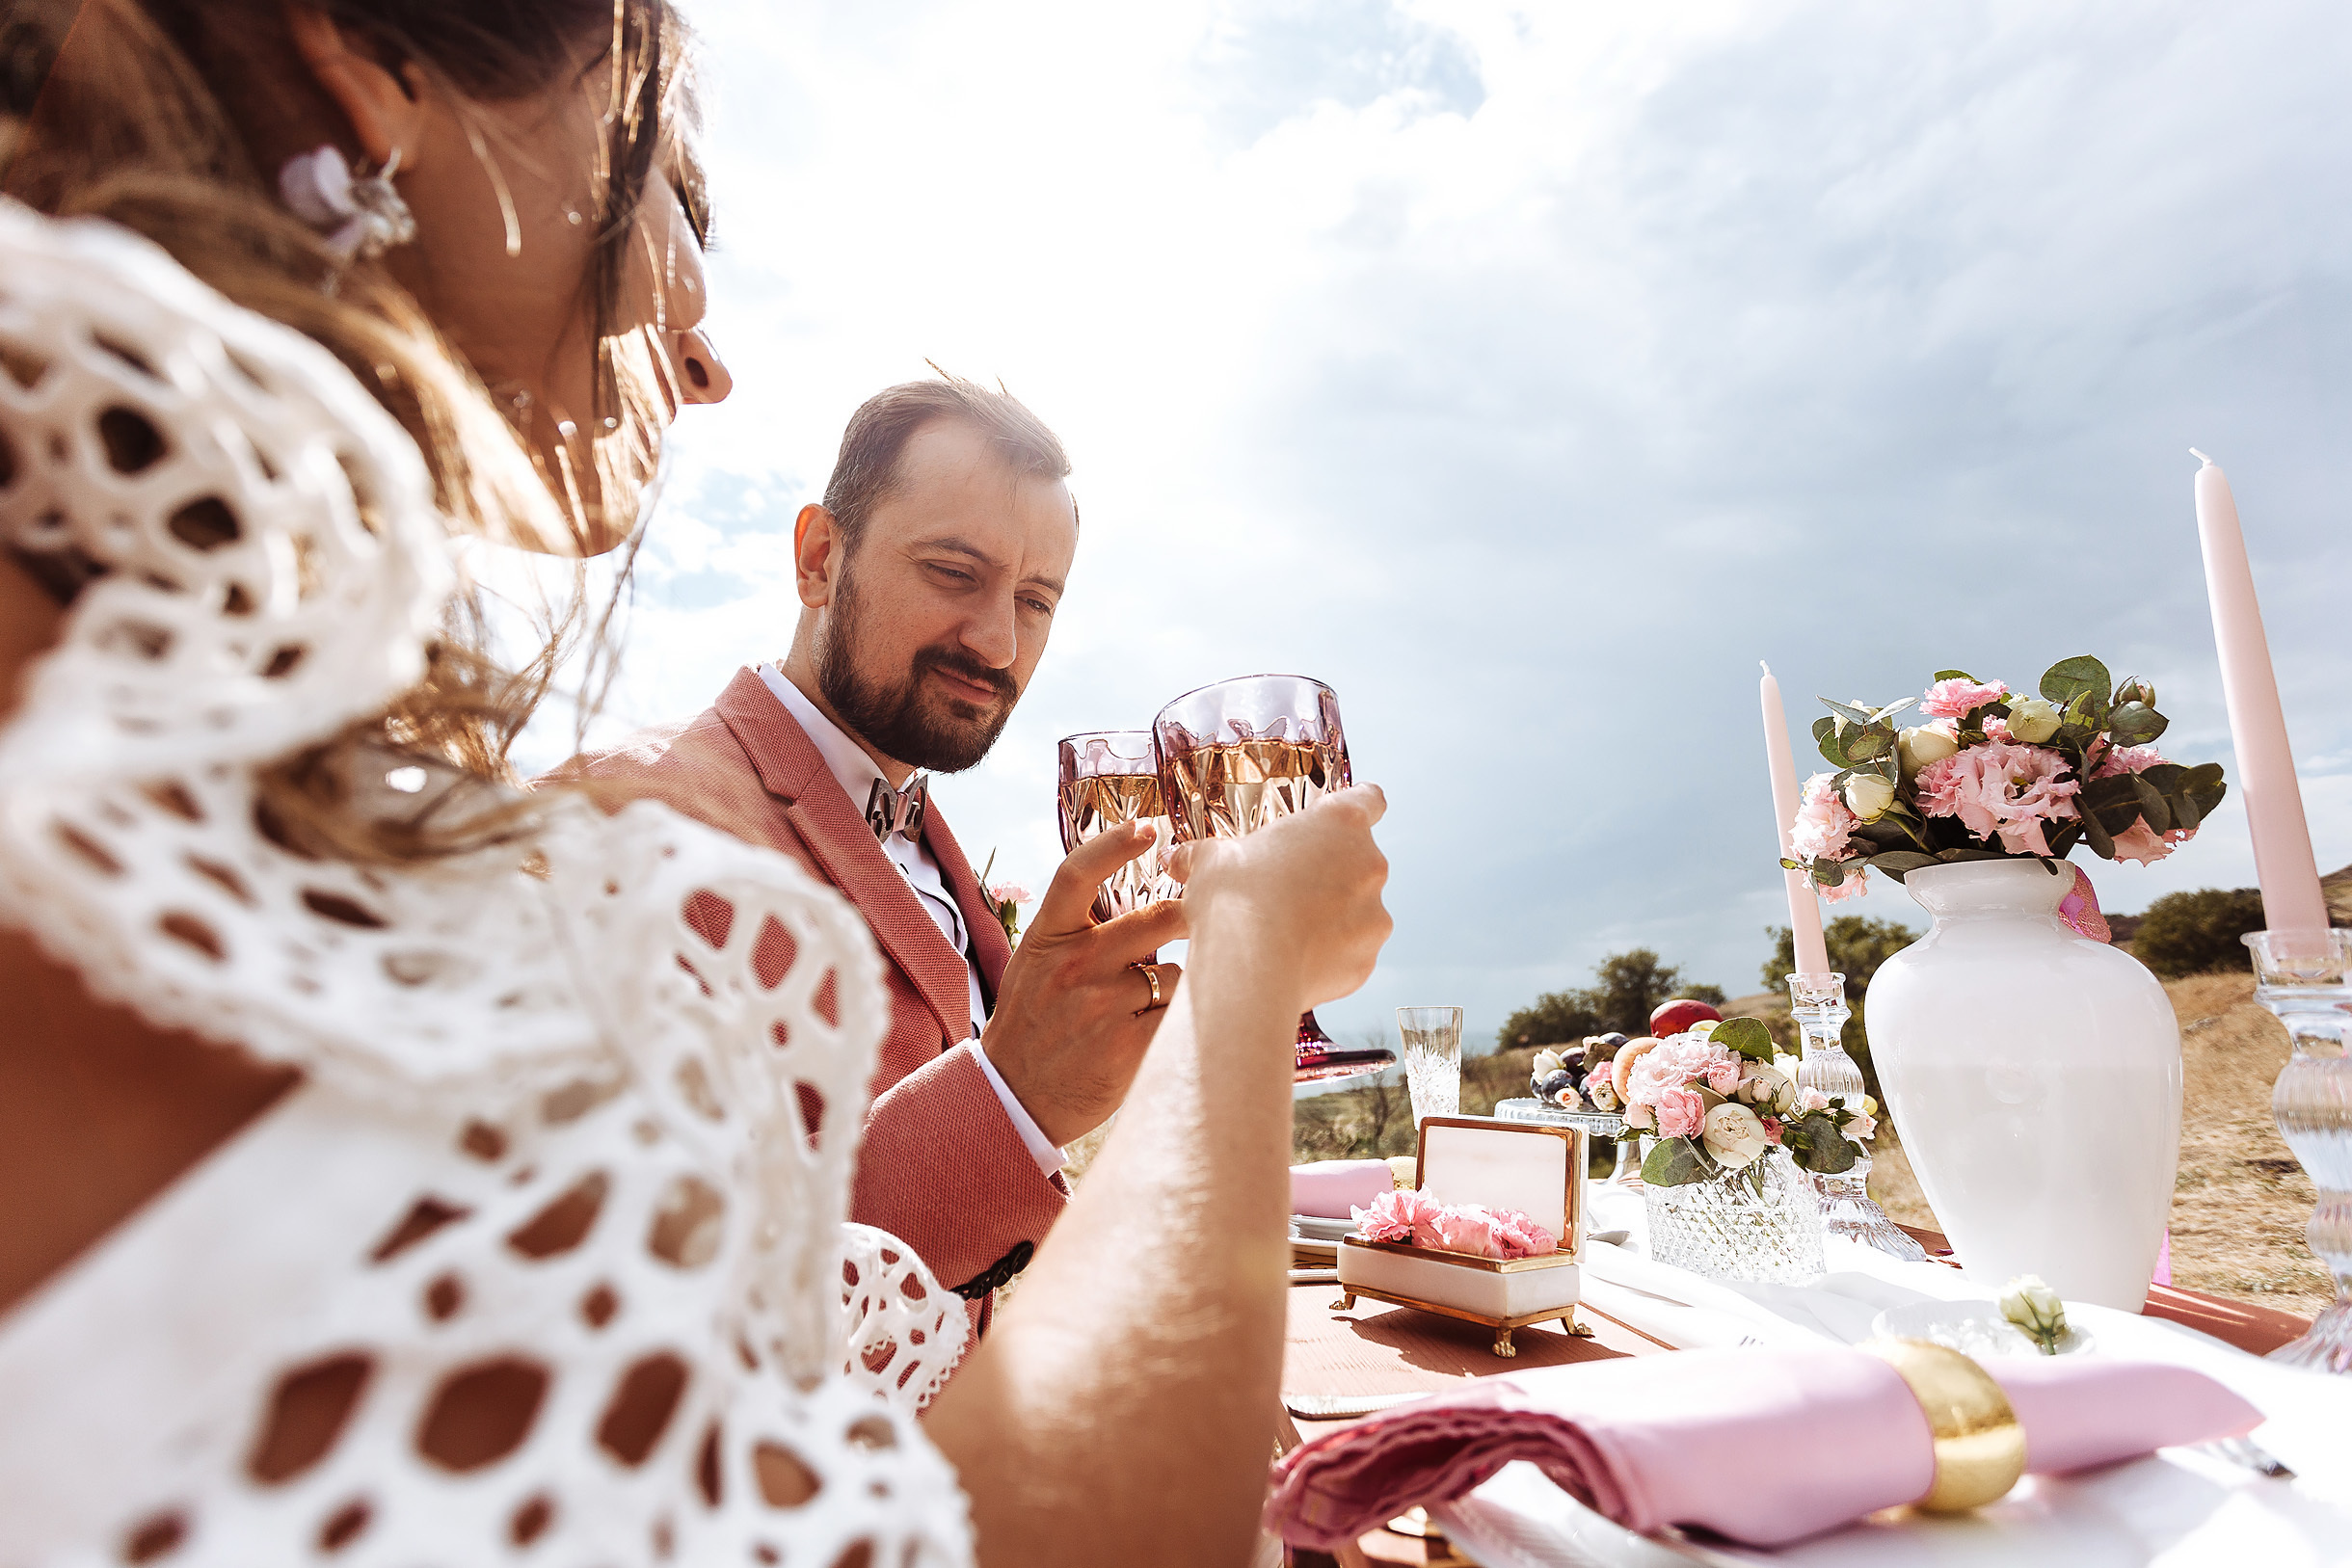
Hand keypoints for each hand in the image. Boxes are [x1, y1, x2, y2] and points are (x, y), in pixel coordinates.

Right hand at [982, 821, 1189, 1146]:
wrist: (1014, 1098)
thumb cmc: (1032, 1022)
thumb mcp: (1035, 962)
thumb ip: (1078, 929)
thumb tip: (1141, 892)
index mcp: (1048, 936)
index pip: (1078, 872)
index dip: (1115, 843)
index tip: (1147, 827)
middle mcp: (1074, 964)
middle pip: (1159, 917)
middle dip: (1191, 918)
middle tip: (1203, 924)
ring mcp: (1100, 1005)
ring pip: (1177, 973)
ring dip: (1178, 986)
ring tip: (1152, 1009)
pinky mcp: (1127, 1046)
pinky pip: (1179, 1016)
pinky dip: (1179, 1022)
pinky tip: (1161, 1035)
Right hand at [1167, 784, 1390, 1012]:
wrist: (1249, 968)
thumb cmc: (1234, 900)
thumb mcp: (1209, 861)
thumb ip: (1202, 854)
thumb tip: (1176, 859)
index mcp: (1340, 822)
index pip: (1369, 799)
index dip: (1356, 807)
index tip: (1340, 821)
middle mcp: (1369, 864)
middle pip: (1359, 860)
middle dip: (1330, 872)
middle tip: (1288, 885)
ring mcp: (1374, 916)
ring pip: (1358, 910)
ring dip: (1333, 915)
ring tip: (1287, 929)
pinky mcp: (1366, 960)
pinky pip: (1352, 951)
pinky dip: (1330, 954)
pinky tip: (1293, 959)